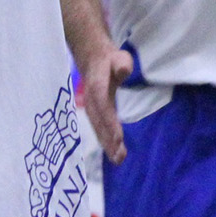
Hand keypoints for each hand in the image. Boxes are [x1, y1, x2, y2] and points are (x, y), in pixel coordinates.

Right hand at [74, 41, 132, 162]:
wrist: (93, 60)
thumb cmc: (110, 60)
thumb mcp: (119, 57)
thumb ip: (122, 64)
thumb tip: (123, 71)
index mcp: (97, 86)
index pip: (103, 105)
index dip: (109, 121)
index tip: (118, 137)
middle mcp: (92, 100)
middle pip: (99, 122)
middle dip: (108, 139)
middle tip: (119, 156)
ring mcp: (92, 107)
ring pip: (98, 128)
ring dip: (107, 144)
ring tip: (118, 159)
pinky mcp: (95, 113)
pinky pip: (99, 128)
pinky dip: (106, 141)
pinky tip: (115, 154)